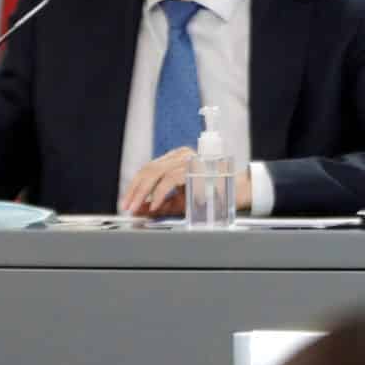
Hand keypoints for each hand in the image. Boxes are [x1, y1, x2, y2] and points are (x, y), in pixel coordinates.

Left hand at [121, 148, 252, 217]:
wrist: (238, 193)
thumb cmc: (211, 196)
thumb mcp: (180, 202)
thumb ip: (159, 205)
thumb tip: (138, 210)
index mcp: (177, 159)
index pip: (148, 169)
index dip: (134, 186)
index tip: (126, 202)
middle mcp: (182, 155)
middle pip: (149, 169)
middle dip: (134, 190)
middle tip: (127, 207)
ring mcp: (189, 159)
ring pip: (156, 172)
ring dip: (143, 193)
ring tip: (136, 207)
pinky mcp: (195, 167)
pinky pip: (170, 179)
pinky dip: (159, 193)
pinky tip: (154, 204)